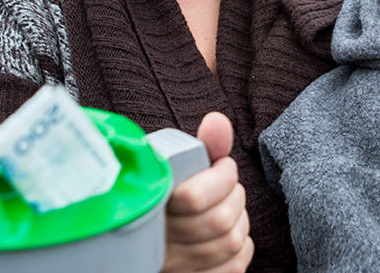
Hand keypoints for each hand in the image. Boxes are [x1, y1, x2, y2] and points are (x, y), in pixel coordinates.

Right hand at [161, 112, 253, 271]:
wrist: (138, 235)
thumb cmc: (167, 191)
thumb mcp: (178, 164)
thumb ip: (202, 146)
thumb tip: (218, 121)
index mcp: (148, 203)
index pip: (194, 197)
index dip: (222, 177)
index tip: (222, 166)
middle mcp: (157, 242)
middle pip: (219, 221)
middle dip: (235, 196)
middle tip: (227, 186)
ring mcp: (174, 266)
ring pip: (229, 244)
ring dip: (239, 221)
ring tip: (227, 208)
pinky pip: (232, 268)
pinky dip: (240, 248)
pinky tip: (227, 234)